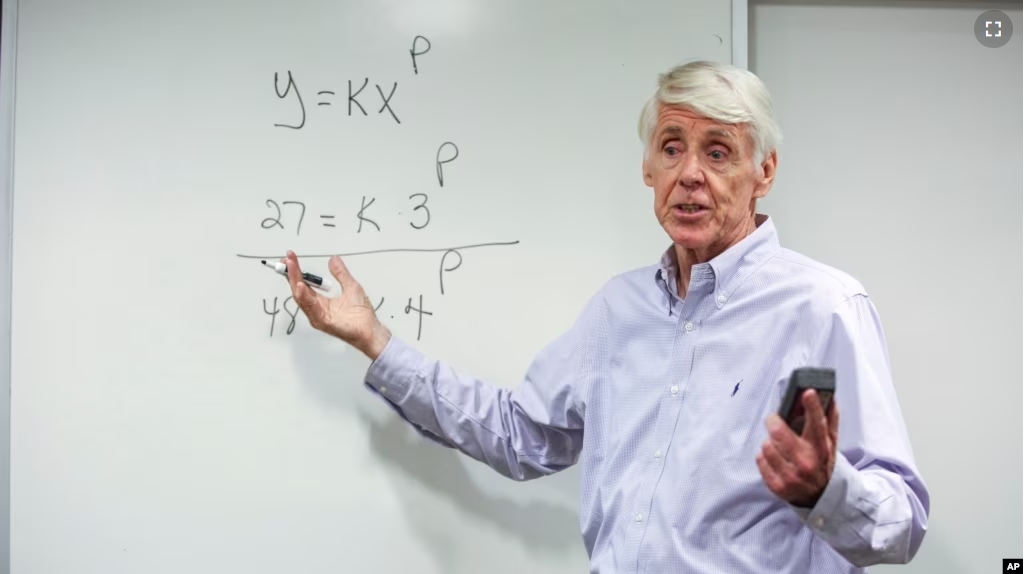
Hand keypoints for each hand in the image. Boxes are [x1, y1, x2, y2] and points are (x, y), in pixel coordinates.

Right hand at [282, 251, 390, 358]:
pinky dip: (304, 297)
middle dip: (291, 273)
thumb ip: (341, 273)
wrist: (371, 330)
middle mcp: (316, 309)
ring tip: (292, 267)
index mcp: (320, 301)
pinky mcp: (323, 322)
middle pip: (298, 289)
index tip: (291, 257)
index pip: (304, 283)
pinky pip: (311, 308)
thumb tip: (333, 259)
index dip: (296, 270)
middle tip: (287, 259)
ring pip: (301, 297)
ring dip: (295, 280)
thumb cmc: (362, 315)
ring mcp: (318, 316)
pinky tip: (301, 286)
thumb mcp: (351, 286)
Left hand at [756, 389, 839, 507]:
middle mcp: (807, 463)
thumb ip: (830, 418)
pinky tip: (775, 459)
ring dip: (770, 442)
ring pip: (767, 445)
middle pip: (780, 433)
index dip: (813, 407)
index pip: (818, 425)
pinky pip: (760, 460)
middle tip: (774, 420)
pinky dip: (764, 457)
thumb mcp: (831, 442)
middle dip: (774, 422)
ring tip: (778, 445)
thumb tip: (830, 396)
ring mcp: (792, 476)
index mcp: (822, 449)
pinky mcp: (778, 486)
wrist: (820, 495)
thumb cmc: (822, 462)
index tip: (808, 392)